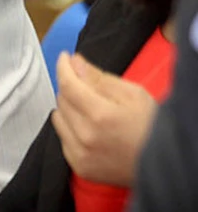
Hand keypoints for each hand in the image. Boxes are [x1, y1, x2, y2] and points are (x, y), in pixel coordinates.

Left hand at [52, 52, 157, 186]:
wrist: (164, 164)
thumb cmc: (154, 128)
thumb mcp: (134, 94)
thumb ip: (99, 77)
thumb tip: (76, 63)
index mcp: (101, 115)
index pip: (68, 84)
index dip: (64, 67)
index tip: (65, 58)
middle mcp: (86, 136)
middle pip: (62, 99)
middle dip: (72, 86)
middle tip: (88, 85)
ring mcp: (81, 153)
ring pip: (59, 117)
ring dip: (69, 107)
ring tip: (92, 109)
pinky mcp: (80, 165)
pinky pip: (63, 137)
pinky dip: (71, 127)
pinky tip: (89, 127)